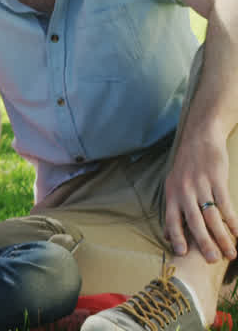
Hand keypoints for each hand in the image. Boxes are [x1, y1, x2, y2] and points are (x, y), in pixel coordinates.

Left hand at [164, 128, 237, 262]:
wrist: (200, 138)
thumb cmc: (187, 166)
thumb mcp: (173, 184)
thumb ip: (173, 209)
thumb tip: (168, 235)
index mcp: (172, 193)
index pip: (172, 219)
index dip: (176, 236)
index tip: (182, 253)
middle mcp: (184, 191)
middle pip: (194, 221)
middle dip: (204, 243)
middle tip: (212, 260)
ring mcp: (201, 185)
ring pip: (212, 216)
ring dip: (222, 237)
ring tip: (230, 253)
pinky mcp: (217, 180)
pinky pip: (226, 204)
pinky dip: (233, 220)